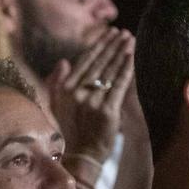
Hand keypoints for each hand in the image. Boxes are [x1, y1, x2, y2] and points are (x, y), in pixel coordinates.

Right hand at [46, 27, 134, 160]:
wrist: (82, 155)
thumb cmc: (71, 129)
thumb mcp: (56, 106)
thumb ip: (57, 83)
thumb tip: (63, 61)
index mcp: (65, 89)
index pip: (85, 61)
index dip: (99, 45)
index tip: (110, 33)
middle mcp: (77, 94)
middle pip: (99, 63)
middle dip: (113, 46)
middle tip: (124, 33)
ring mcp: (92, 102)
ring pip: (110, 72)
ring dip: (121, 53)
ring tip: (130, 40)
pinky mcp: (107, 111)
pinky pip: (119, 86)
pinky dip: (126, 70)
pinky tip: (132, 58)